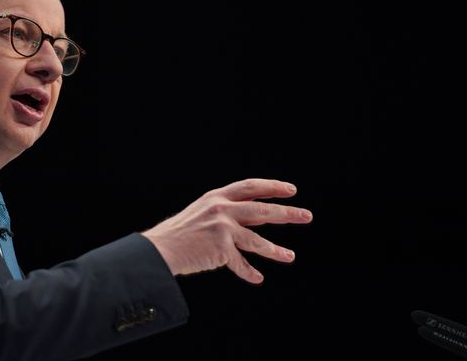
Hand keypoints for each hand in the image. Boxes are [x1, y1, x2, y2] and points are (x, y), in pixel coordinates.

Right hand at [142, 179, 311, 283]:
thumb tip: (262, 219)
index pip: (250, 187)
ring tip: (290, 256)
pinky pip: (241, 263)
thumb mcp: (203, 213)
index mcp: (216, 197)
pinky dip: (249, 272)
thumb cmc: (180, 234)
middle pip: (262, 210)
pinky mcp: (220, 249)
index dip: (272, 187)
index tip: (290, 190)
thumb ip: (228, 214)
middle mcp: (221, 209)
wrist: (160, 249)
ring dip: (275, 250)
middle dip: (287, 213)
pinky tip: (258, 278)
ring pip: (257, 240)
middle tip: (306, 216)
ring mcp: (222, 228)